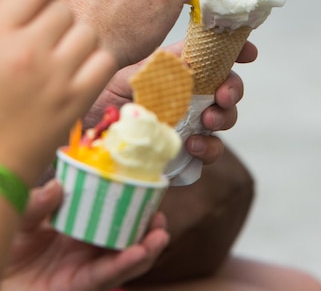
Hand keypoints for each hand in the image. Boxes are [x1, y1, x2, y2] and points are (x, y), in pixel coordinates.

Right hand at [0, 0, 115, 186]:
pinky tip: (79, 73)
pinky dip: (96, 63)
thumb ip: (1, 13)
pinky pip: (105, 59)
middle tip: (48, 41)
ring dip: (79, 41)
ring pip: (89, 33)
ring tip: (63, 57)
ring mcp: (56, 76)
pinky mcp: (78, 100)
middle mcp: (28, 51)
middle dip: (58, 22)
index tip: (38, 10)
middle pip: (65, 10)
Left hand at [2, 180, 168, 290]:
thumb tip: (58, 185)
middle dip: (148, 228)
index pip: (111, 211)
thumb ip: (38, 203)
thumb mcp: (22, 218)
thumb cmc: (8, 247)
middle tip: (160, 215)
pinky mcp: (78, 286)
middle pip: (126, 237)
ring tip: (160, 235)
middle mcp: (87, 247)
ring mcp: (85, 267)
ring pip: (124, 260)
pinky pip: (105, 276)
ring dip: (146, 249)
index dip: (132, 202)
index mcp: (79, 225)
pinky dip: (123, 265)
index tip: (147, 187)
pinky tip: (137, 252)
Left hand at [83, 40, 257, 166]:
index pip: (214, 59)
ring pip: (223, 120)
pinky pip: (208, 152)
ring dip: (224, 118)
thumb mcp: (133, 72)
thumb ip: (166, 63)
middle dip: (233, 90)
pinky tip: (192, 145)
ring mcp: (188, 124)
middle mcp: (188, 96)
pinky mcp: (182, 153)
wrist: (85, 132)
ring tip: (208, 122)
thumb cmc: (105, 96)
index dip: (236, 53)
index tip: (250, 52)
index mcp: (179, 72)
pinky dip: (208, 148)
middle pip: (227, 89)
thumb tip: (194, 52)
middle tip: (222, 95)